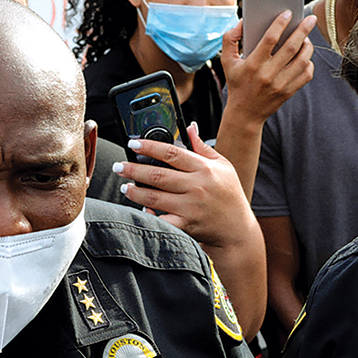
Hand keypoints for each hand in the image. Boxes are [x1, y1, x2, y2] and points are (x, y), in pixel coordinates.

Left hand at [115, 124, 255, 249]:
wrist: (237, 231)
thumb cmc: (230, 196)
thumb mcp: (223, 167)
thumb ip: (203, 147)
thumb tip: (190, 126)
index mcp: (204, 169)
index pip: (172, 152)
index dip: (149, 146)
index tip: (133, 143)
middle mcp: (197, 187)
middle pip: (157, 174)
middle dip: (133, 169)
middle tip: (119, 166)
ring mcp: (191, 207)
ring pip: (154, 196)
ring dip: (135, 191)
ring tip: (125, 187)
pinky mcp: (187, 225)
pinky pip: (161, 219)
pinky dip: (149, 215)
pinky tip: (141, 209)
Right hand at [221, 11, 316, 124]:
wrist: (245, 114)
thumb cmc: (237, 83)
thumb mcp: (227, 61)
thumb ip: (230, 39)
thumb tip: (242, 22)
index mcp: (253, 64)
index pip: (270, 39)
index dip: (280, 24)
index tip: (288, 13)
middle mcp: (268, 74)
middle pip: (292, 47)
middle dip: (303, 30)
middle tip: (310, 19)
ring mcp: (280, 84)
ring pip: (303, 60)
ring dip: (308, 46)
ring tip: (306, 37)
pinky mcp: (289, 92)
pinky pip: (306, 75)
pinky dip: (309, 63)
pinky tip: (305, 56)